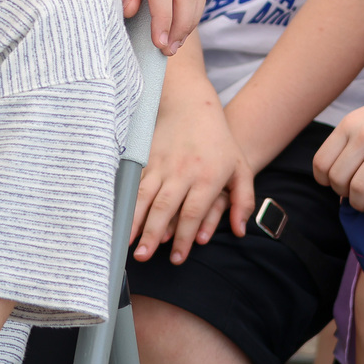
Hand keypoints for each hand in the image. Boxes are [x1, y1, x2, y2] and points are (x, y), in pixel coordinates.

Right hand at [130, 89, 253, 265]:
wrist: (191, 106)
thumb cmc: (220, 141)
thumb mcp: (241, 169)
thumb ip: (243, 201)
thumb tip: (239, 231)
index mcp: (207, 177)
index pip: (193, 213)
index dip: (184, 238)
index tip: (177, 258)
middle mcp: (181, 173)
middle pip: (164, 208)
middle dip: (153, 234)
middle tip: (144, 257)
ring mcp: (160, 165)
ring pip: (145, 197)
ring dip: (135, 220)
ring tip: (128, 242)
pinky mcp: (146, 158)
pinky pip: (135, 184)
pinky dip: (128, 202)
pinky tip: (121, 216)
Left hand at [316, 99, 363, 209]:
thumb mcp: (360, 121)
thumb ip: (345, 145)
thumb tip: (333, 182)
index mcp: (348, 126)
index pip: (321, 162)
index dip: (324, 180)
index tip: (335, 184)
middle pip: (337, 177)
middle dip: (342, 194)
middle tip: (353, 196)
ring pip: (358, 187)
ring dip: (359, 202)